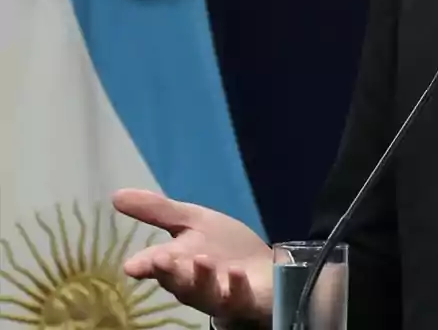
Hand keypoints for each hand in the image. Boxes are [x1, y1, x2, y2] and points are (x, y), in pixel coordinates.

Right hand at [112, 188, 273, 324]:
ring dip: (201, 277)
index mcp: (178, 264)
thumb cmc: (224, 247)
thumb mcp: (193, 222)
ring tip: (201, 259)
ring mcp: (217, 294)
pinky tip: (235, 272)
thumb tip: (115, 195)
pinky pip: (238, 296)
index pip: (156, 266)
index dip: (145, 265)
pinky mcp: (243, 299)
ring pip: (203, 292)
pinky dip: (235, 284)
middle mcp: (193, 283)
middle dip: (169, 272)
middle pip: (177, 281)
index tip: (132, 266)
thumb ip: (158, 211)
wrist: (264, 269)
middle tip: (160, 259)